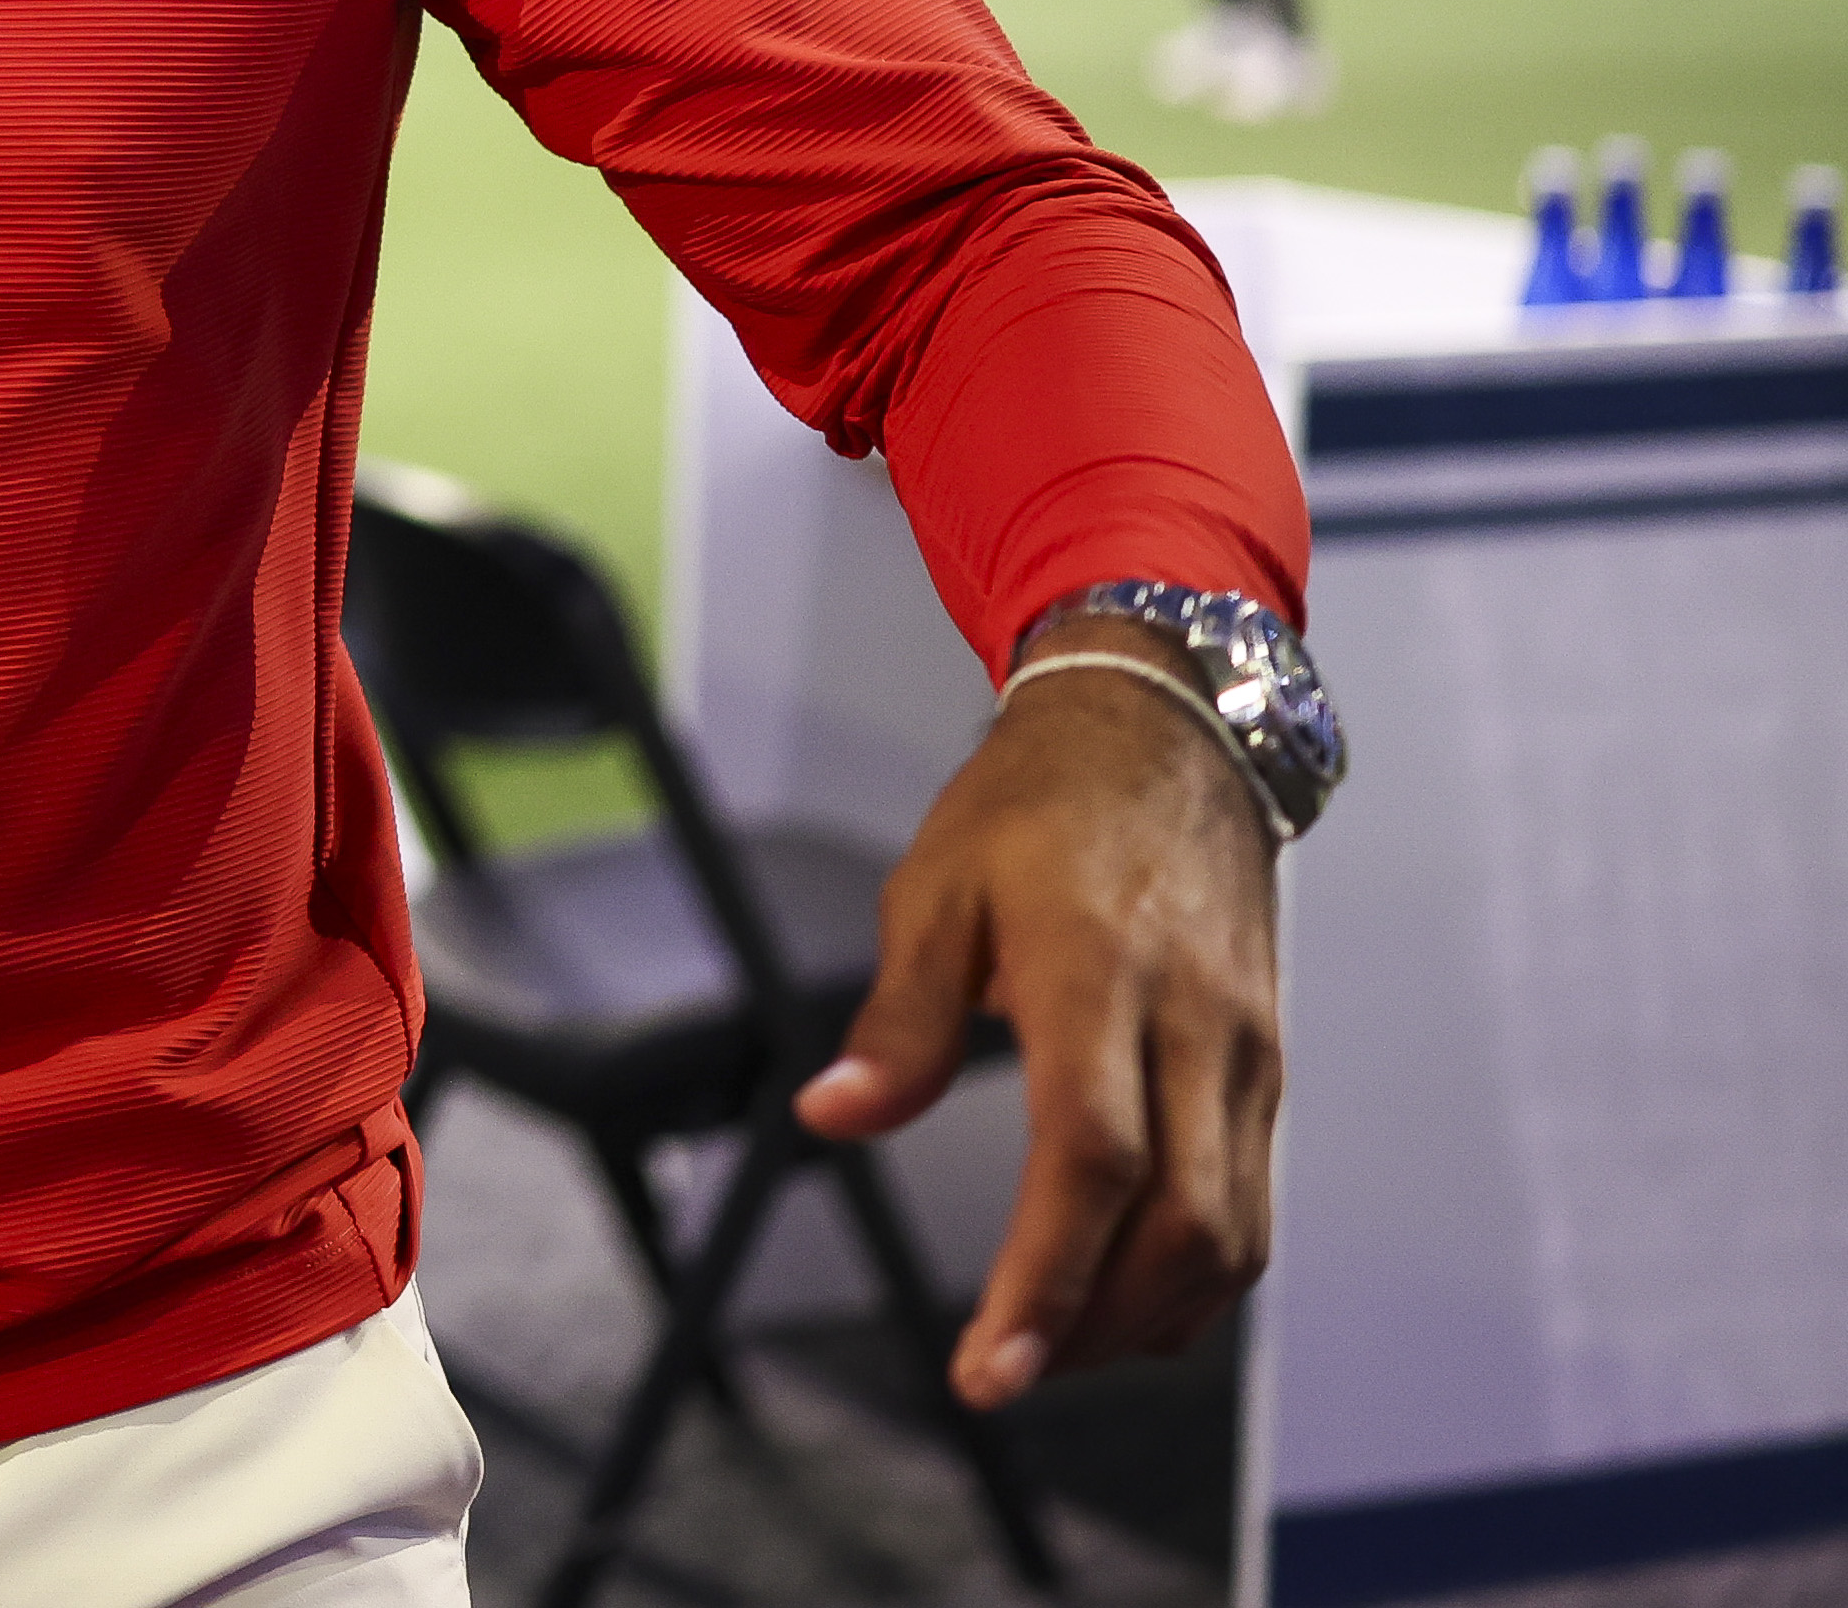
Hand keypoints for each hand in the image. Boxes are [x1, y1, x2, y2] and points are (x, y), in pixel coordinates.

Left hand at [794, 629, 1278, 1408]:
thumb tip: (833, 1118)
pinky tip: (1125, 1298)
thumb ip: (897, 1019)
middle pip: (1179, 1222)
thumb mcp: (935, 889)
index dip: (1044, 1278)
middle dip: (1094, 1324)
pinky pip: (1251, 1202)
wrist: (1169, 733)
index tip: (989, 1365)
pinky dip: (1196, 1276)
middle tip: (1006, 1370)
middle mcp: (1195, 1023)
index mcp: (1099, 971)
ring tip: (1053, 1346)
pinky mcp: (1269, 1065)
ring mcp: (1248, 1050)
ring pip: (1232, 1233)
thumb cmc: (1038, 807)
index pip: (1090, 1159)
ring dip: (1148, 1316)